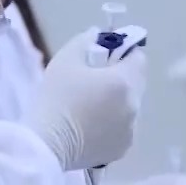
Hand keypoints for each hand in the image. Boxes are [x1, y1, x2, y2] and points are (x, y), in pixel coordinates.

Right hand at [26, 27, 147, 170]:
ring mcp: (130, 130)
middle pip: (136, 84)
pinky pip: (124, 128)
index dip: (124, 53)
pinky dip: (113, 124)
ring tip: (90, 107)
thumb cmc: (55, 98)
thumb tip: (96, 35)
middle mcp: (134, 106)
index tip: (106, 56)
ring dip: (117, 102)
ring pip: (130, 107)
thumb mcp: (65, 60)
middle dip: (120, 78)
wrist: (46, 145)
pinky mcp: (122, 149)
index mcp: (124, 82)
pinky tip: (91, 126)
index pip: (139, 58)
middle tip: (94, 81)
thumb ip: (84, 41)